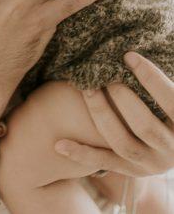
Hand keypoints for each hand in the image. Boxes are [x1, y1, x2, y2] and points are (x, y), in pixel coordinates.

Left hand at [55, 52, 173, 175]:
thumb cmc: (169, 105)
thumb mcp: (173, 93)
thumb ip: (163, 79)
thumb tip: (137, 50)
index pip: (171, 101)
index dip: (150, 78)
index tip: (128, 55)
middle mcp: (171, 150)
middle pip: (144, 125)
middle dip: (122, 97)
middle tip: (104, 74)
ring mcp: (150, 163)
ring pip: (122, 142)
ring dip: (101, 115)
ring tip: (86, 89)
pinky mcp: (131, 171)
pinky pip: (103, 162)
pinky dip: (80, 154)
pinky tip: (59, 143)